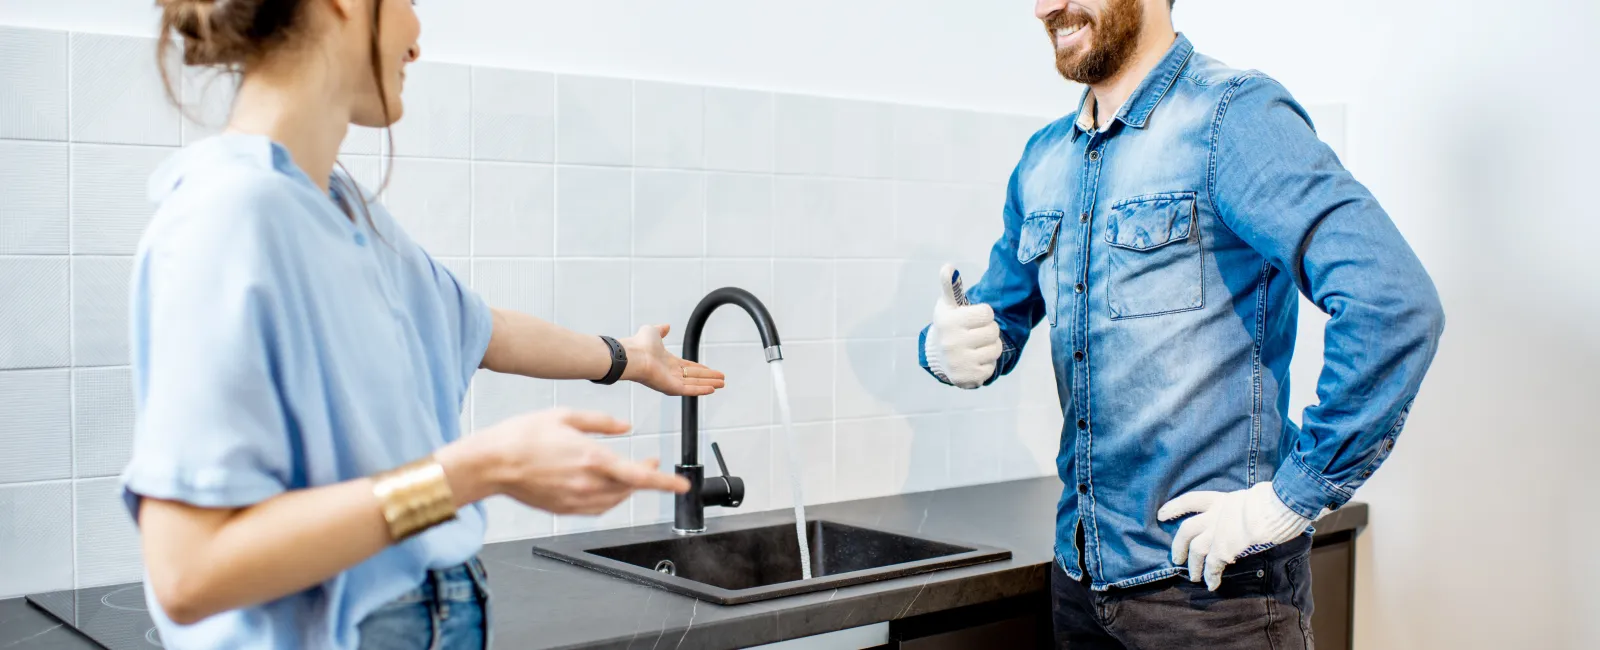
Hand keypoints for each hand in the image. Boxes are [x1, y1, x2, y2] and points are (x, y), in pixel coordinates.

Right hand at [450, 409, 688, 514]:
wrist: (491, 463)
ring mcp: (575, 500)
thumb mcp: (565, 416)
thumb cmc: (522, 436)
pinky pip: (596, 509)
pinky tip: (607, 488)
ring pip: (615, 501)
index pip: (639, 475)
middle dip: (646, 477)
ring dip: (628, 488)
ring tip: (630, 472)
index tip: (682, 485)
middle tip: (651, 462)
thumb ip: (601, 422)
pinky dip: (609, 499)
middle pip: (630, 489)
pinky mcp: (563, 509)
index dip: (664, 482)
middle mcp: (586, 484)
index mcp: (591, 458)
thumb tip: (625, 427)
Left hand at [620, 324, 727, 396]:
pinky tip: (712, 389)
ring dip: (709, 383)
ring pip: (695, 383)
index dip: (701, 368)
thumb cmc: (639, 344)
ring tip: (723, 384)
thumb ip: (660, 330)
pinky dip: (701, 390)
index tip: (712, 370)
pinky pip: (689, 390)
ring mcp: (671, 382)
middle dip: (709, 377)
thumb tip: (666, 326)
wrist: (632, 355)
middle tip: (722, 379)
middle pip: (694, 376)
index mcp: (667, 362)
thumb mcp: (652, 331)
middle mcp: (670, 373)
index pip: (688, 367)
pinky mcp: (671, 388)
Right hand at [926, 264, 1001, 388]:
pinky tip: (974, 360)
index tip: (972, 319)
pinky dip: (986, 364)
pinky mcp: (967, 377)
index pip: (987, 313)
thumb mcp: (948, 305)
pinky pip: (992, 367)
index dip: (984, 315)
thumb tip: (948, 267)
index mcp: (948, 321)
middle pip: (993, 331)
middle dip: (989, 331)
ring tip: (976, 347)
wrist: (939, 357)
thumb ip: (950, 286)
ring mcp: (958, 361)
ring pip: (996, 349)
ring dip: (990, 347)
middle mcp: (951, 342)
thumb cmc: (950, 325)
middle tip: (976, 334)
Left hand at [1157, 482, 1311, 590]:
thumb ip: (1242, 508)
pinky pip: (1212, 566)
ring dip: (1193, 566)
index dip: (1175, 507)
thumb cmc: (1274, 501)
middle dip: (1178, 546)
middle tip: (1176, 558)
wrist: (1278, 507)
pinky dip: (1211, 576)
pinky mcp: (1224, 548)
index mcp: (1221, 500)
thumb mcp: (1253, 498)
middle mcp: (1214, 515)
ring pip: (1195, 550)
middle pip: (1186, 530)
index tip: (1162, 514)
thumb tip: (1247, 514)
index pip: (1191, 500)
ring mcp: (1217, 531)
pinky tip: (1212, 584)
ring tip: (1193, 577)